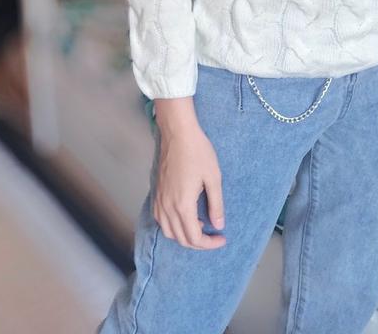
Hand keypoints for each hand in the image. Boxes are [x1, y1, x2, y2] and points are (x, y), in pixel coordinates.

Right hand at [153, 125, 226, 249]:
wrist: (178, 132)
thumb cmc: (197, 151)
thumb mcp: (213, 178)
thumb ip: (216, 205)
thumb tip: (219, 225)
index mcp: (183, 205)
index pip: (194, 238)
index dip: (209, 244)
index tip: (222, 238)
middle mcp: (167, 206)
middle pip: (181, 239)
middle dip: (199, 243)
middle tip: (214, 236)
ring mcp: (159, 200)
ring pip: (169, 232)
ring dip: (184, 236)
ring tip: (200, 227)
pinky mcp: (156, 193)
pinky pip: (160, 220)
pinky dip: (172, 226)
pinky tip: (184, 217)